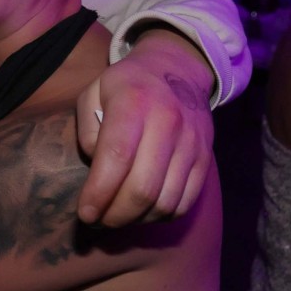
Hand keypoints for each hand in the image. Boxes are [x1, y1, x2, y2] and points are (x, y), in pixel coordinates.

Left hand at [75, 30, 212, 225]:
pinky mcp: (205, 159)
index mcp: (134, 103)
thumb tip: (98, 171)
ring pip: (166, 202)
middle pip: (143, 188)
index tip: (85, 213)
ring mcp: (192, 143)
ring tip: (117, 218)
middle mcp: (168, 123)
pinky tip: (142, 212)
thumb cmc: (125, 86)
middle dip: (115, 215)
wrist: (177, 69)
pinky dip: (161, 216)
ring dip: (137, 220)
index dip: (99, 193)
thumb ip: (87, 132)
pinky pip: (185, 202)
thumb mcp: (93, 94)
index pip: (117, 158)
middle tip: (98, 221)